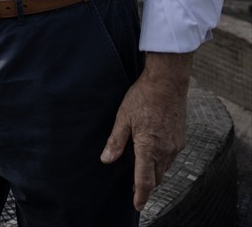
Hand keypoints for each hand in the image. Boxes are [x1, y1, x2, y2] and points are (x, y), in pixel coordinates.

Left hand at [101, 52, 191, 209]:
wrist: (168, 82)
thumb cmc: (143, 97)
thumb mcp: (123, 117)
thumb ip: (115, 141)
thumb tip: (106, 160)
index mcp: (148, 148)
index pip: (145, 181)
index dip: (140, 195)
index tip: (137, 205)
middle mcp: (165, 151)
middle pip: (157, 178)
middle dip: (147, 185)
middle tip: (136, 187)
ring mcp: (175, 146)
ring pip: (165, 168)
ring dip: (155, 172)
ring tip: (144, 169)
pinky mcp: (181, 139)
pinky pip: (172, 157)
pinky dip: (163, 160)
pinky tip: (155, 152)